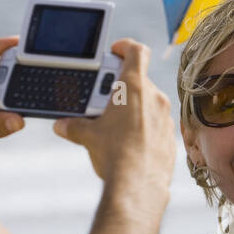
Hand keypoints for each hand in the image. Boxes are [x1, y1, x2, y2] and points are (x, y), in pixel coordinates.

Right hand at [51, 38, 174, 187]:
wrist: (138, 186)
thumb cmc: (114, 154)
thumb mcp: (88, 136)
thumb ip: (74, 126)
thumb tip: (62, 126)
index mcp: (134, 87)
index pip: (136, 51)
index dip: (125, 46)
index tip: (115, 50)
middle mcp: (154, 98)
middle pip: (138, 80)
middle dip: (120, 87)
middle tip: (102, 98)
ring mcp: (166, 118)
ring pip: (148, 104)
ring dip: (132, 108)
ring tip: (113, 124)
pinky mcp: (170, 138)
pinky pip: (156, 125)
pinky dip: (143, 128)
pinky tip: (128, 143)